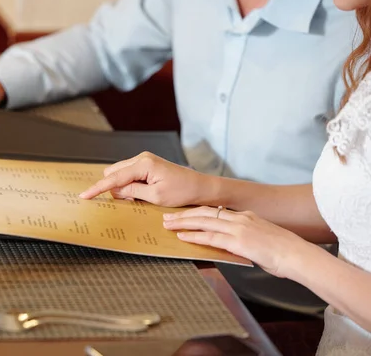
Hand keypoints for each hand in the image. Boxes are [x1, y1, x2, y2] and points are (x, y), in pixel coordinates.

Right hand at [79, 152, 214, 206]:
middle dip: (114, 188)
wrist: (200, 187)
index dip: (98, 188)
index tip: (84, 195)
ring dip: (122, 187)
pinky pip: (128, 173)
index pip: (114, 178)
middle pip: (113, 173)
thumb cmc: (181, 192)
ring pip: (119, 173)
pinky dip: (128, 184)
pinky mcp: (146, 164)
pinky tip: (140, 192)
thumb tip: (115, 190)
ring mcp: (143, 160)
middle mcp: (141, 158)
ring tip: (140, 197)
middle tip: (131, 200)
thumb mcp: (155, 196)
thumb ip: (131, 192)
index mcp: (143, 164)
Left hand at [163, 206, 309, 277]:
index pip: (216, 210)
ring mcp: (239, 228)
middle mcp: (241, 218)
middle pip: (205, 212)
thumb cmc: (284, 253)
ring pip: (203, 222)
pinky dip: (194, 236)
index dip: (197, 212)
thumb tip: (235, 244)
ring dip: (183, 223)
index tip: (184, 213)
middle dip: (184, 214)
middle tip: (167, 216)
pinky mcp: (238, 241)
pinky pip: (210, 237)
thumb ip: (247, 238)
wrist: (298, 256)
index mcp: (247, 216)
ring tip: (168, 224)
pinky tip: (182, 237)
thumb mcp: (263, 239)